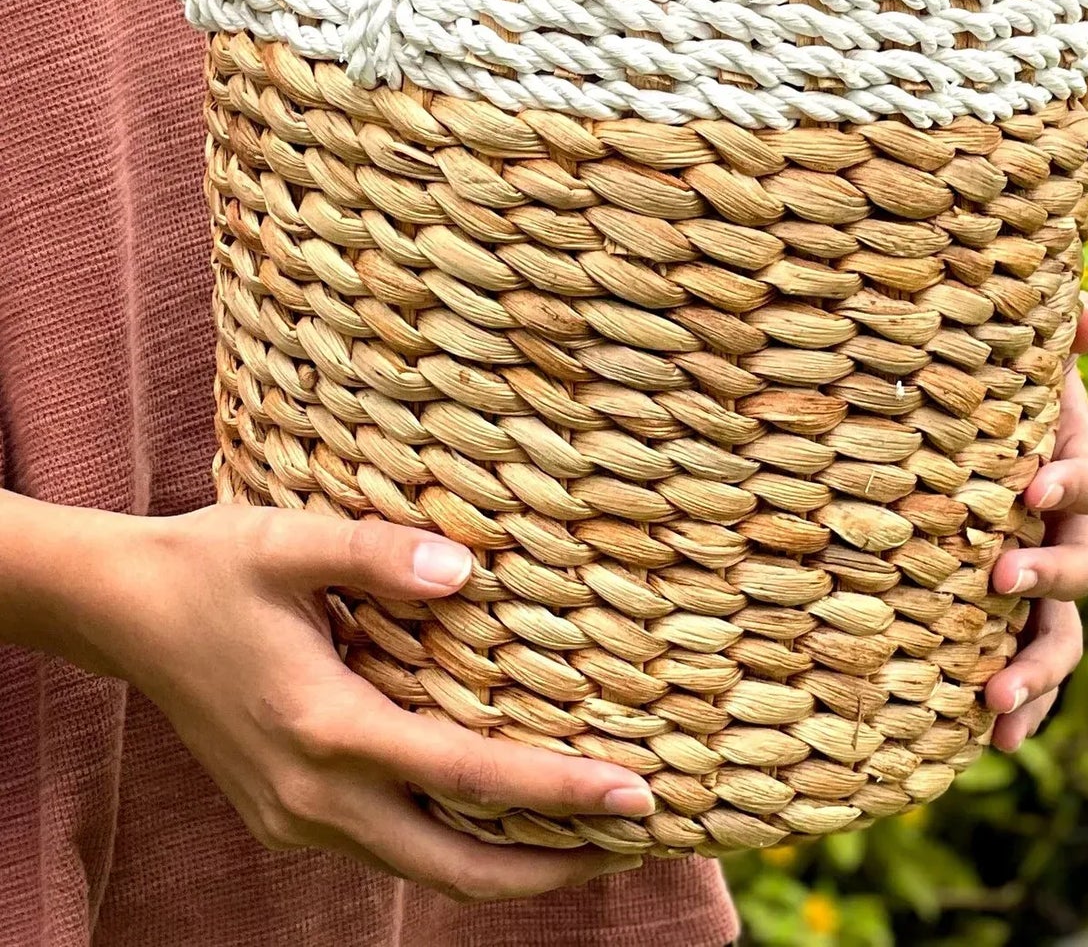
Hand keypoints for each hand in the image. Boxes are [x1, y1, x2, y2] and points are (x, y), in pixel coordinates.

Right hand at [0, 496, 652, 900]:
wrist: (125, 609)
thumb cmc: (214, 564)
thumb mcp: (293, 539)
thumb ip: (380, 554)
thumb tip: (470, 571)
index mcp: (327, 729)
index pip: (471, 778)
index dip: (561, 793)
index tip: (637, 796)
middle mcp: (315, 795)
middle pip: (458, 868)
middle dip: (556, 868)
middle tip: (640, 840)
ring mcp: (297, 816)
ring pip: (424, 868)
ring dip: (510, 865)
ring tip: (591, 837)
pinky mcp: (288, 813)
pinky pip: (390, 846)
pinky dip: (456, 843)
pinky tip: (501, 811)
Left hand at [984, 294, 1087, 752]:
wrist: (954, 424)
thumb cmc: (985, 379)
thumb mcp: (1013, 349)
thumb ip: (1052, 325)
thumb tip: (1086, 313)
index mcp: (1073, 458)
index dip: (1072, 483)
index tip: (1032, 489)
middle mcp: (1069, 528)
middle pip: (1082, 565)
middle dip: (1046, 577)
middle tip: (1001, 580)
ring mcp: (1044, 579)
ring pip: (1063, 634)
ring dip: (1037, 669)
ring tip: (997, 702)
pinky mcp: (1010, 619)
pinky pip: (1030, 668)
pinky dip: (1024, 706)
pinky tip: (995, 742)